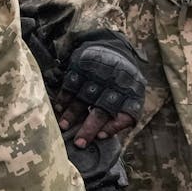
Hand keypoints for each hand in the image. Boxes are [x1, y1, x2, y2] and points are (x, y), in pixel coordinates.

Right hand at [56, 31, 143, 147]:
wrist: (113, 47)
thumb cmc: (122, 82)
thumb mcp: (131, 95)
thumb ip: (122, 116)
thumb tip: (102, 137)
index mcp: (133, 92)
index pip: (126, 113)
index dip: (113, 126)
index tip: (100, 137)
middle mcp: (117, 83)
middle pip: (102, 109)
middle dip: (89, 127)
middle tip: (78, 143)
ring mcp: (99, 73)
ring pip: (84, 97)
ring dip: (72, 114)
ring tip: (63, 126)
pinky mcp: (84, 64)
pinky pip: (72, 83)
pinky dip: (64, 97)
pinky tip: (59, 109)